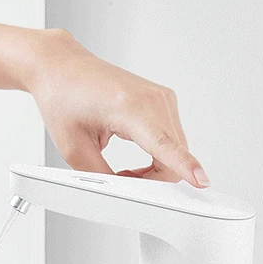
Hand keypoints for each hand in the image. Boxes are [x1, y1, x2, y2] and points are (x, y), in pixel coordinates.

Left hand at [29, 30, 209, 187]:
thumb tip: (125, 196)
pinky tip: (137, 157)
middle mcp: (152, 98)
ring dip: (155, 169)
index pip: (163, 144)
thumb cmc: (63, 97)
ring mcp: (162, 97)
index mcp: (128, 107)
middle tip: (122, 181)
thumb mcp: (74, 149)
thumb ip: (102, 177)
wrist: (61, 67)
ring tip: (125, 169)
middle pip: (173, 156)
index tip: (201, 180)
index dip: (184, 166)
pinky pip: (172, 140)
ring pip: (175, 151)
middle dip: (153, 181)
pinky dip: (158, 156)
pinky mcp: (163, 100)